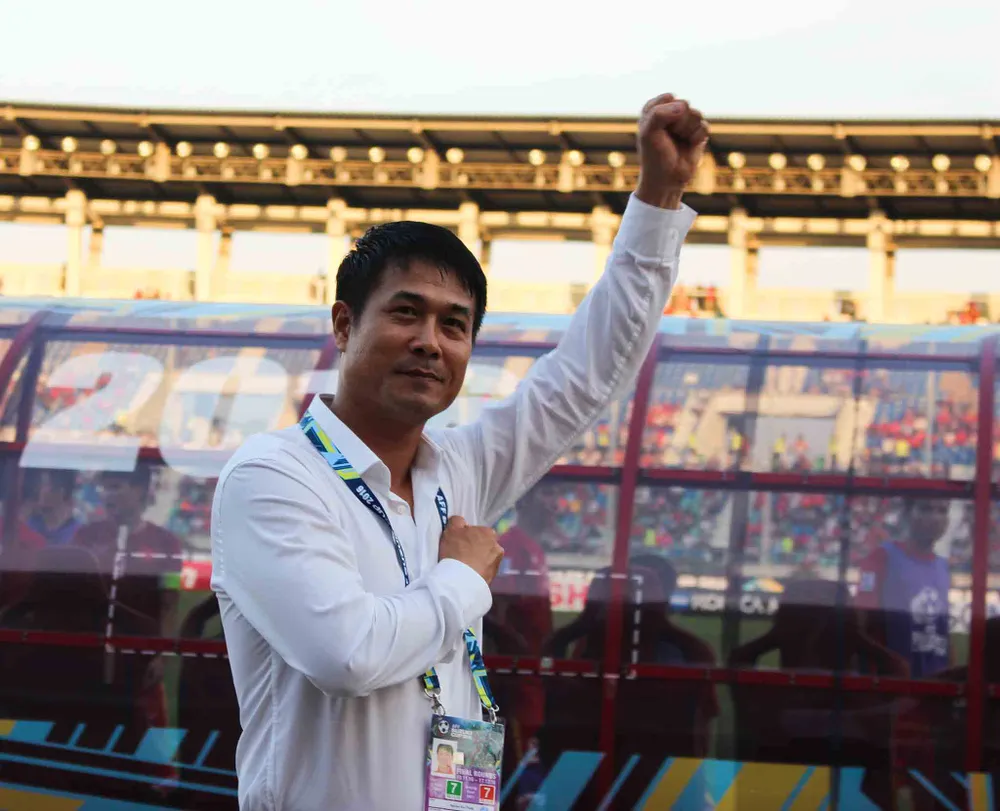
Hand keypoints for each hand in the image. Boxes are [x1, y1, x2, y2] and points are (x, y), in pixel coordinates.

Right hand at [439, 516, 503, 583]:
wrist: (461, 580)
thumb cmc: (456, 551)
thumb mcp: (451, 529)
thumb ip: (457, 521)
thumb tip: (461, 522)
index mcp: (488, 532)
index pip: (478, 532)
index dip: (467, 537)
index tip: (459, 544)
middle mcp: (497, 547)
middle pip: (483, 545)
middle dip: (475, 549)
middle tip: (461, 556)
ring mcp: (496, 564)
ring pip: (485, 560)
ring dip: (478, 562)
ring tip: (465, 568)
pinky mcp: (493, 578)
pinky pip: (484, 572)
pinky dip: (478, 573)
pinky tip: (468, 575)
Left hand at [635, 93, 709, 208]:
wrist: (667, 180)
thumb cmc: (654, 156)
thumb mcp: (648, 133)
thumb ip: (659, 113)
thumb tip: (685, 105)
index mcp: (655, 108)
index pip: (667, 98)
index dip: (663, 116)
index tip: (655, 131)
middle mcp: (671, 112)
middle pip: (684, 104)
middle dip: (676, 123)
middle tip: (668, 139)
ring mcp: (686, 122)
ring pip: (696, 114)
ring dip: (686, 131)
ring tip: (679, 142)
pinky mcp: (699, 133)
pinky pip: (704, 126)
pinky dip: (696, 138)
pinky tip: (690, 145)